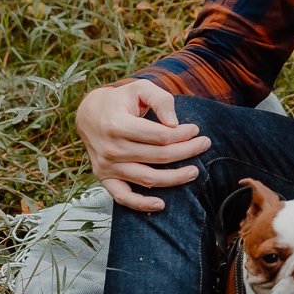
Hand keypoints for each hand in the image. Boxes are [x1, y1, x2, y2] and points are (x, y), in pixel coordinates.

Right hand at [74, 79, 212, 213]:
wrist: (89, 114)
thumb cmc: (120, 100)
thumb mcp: (140, 89)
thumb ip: (160, 100)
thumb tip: (174, 123)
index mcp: (118, 125)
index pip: (160, 136)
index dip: (182, 134)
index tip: (195, 129)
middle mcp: (111, 148)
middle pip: (159, 156)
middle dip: (187, 151)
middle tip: (204, 144)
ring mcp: (107, 166)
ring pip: (148, 178)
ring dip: (175, 178)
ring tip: (194, 171)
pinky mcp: (104, 177)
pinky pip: (123, 197)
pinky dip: (141, 204)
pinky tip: (161, 204)